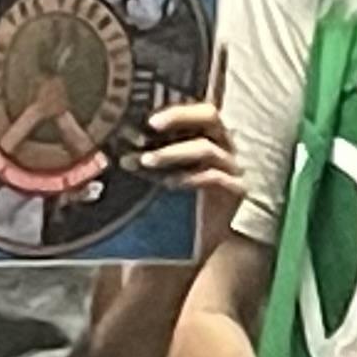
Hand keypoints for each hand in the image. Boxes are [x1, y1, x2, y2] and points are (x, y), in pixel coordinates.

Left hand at [132, 101, 243, 256]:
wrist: (198, 247)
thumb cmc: (174, 207)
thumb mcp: (164, 176)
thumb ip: (153, 156)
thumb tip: (119, 141)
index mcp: (209, 137)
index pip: (199, 110)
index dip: (176, 108)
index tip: (146, 116)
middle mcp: (225, 147)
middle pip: (210, 116)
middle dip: (179, 116)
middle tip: (151, 125)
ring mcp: (233, 168)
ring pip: (206, 148)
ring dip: (173, 152)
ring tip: (146, 161)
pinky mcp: (236, 191)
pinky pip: (215, 177)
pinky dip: (190, 177)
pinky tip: (168, 183)